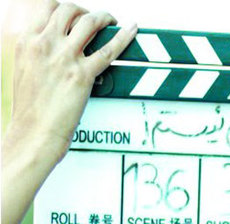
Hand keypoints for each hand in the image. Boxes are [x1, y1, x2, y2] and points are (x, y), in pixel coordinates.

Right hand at [2, 0, 136, 223]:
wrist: (34, 133)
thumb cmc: (30, 109)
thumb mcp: (25, 70)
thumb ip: (37, 52)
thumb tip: (52, 46)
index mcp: (27, 41)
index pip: (47, 7)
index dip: (65, 8)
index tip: (75, 14)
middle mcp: (45, 44)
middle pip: (70, 9)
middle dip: (85, 11)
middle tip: (96, 20)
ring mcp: (65, 58)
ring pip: (90, 22)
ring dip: (105, 18)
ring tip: (113, 21)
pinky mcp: (83, 75)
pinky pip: (109, 50)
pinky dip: (124, 36)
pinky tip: (133, 29)